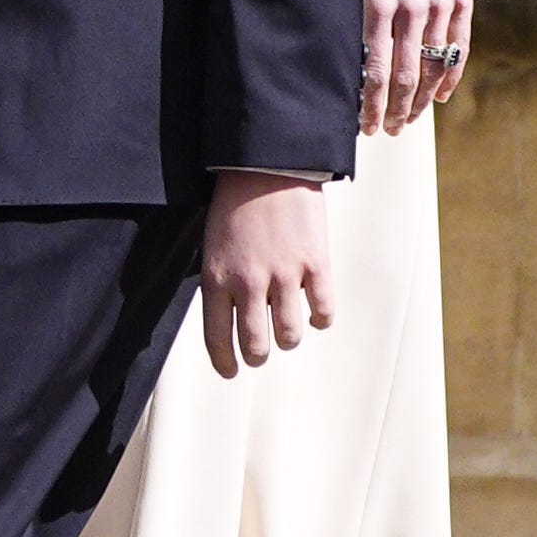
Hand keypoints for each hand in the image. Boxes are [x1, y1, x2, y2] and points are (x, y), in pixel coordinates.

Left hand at [197, 169, 332, 377]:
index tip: (231, 371)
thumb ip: (222, 282)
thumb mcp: (213, 245)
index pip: (217, 337)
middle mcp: (249, 283)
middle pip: (256, 345)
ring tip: (288, 331)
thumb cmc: (235, 203)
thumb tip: (235, 317)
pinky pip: (323, 310)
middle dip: (258, 355)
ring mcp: (284, 275)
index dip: (224, 362)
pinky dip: (321, 319)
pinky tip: (316, 314)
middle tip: (261, 351)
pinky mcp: (315, 264)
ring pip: (289, 335)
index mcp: (217, 278)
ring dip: (289, 339)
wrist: (267, 165)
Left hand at [361, 0, 474, 134]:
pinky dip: (448, 77)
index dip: (371, 104)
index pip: (374, 69)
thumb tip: (347, 69)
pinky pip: (457, 50)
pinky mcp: (461, 1)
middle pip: (405, 75)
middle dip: (394, 109)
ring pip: (432, 67)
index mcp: (377, 4)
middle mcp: (411, 7)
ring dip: (419, 100)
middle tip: (387, 129)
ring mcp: (439, 5)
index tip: (366, 125)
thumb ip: (357, 22)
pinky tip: (437, 97)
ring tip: (408, 119)